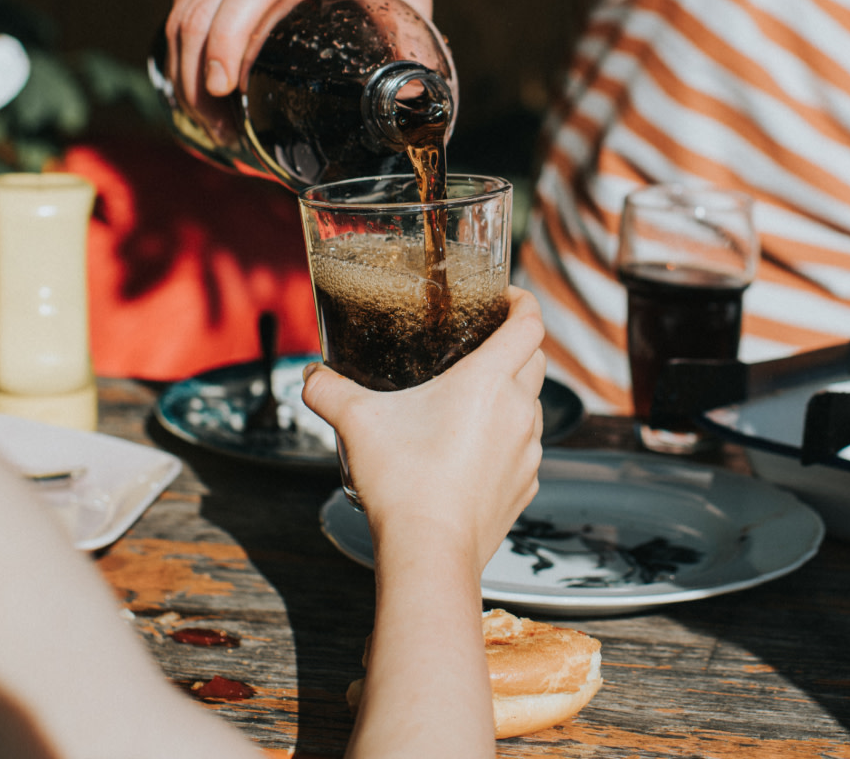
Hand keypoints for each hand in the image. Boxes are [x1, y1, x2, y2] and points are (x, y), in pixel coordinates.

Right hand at [165, 0, 432, 113]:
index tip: (224, 88)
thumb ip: (409, 46)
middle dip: (198, 76)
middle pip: (204, 3)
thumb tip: (409, 107)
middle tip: (220, 128)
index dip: (229, 39)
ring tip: (208, 114)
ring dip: (185, 65)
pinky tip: (199, 76)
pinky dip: (184, 39)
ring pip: (185, 1)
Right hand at [302, 286, 545, 569]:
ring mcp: (528, 451)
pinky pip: (525, 448)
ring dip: (512, 394)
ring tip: (472, 399)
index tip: (505, 299)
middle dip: (517, 343)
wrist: (430, 551)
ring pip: (532, 405)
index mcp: (489, 382)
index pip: (529, 324)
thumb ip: (329, 390)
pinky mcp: (525, 486)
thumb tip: (312, 377)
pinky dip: (508, 438)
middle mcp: (519, 411)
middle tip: (483, 343)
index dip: (523, 302)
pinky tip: (474, 449)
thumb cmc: (404, 483)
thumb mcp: (357, 423)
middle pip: (537, 359)